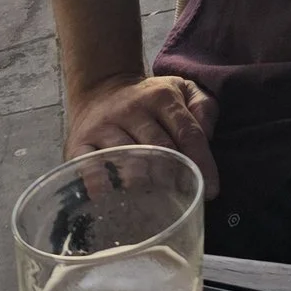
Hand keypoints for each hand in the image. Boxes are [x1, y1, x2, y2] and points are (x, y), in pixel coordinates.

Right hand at [65, 75, 220, 198]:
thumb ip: (204, 107)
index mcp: (162, 98)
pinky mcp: (80, 142)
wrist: (100, 89)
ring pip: (125, 155)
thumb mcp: (182, 89)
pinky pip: (87, 163)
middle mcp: (132, 110)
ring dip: (140, 179)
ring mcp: (104, 126)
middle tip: (183, 197)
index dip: (202, 161)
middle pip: (157, 145)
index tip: (211, 191)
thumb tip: (208, 135)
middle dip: (174, 173)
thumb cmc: (150, 99)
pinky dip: (98, 181)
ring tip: (153, 201)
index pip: (187, 131)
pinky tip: (110, 197)